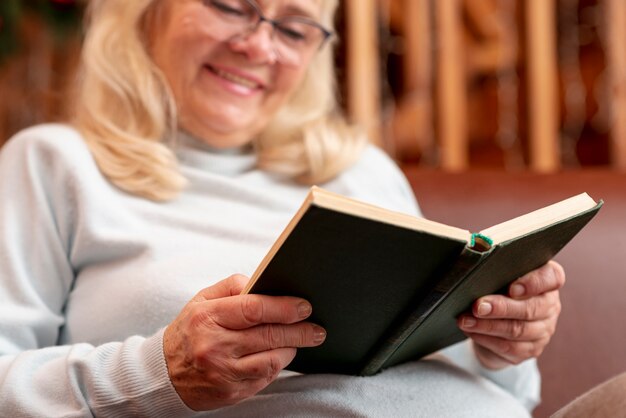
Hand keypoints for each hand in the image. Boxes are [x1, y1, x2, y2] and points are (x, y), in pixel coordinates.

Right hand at [163, 274, 325, 410]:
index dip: (284, 307)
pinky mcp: (230, 393)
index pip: (254, 309)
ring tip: (300, 341)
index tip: (304, 307)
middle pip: (268, 336)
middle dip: (299, 331)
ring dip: (291, 350)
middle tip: (316, 329)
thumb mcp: (203, 300)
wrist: (164, 373)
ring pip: (272, 360)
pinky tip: (281, 356)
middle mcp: (214, 346)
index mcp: (207, 318)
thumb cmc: (190, 330)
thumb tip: (264, 283)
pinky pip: (265, 378)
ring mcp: (222, 373)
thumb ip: (233, 286)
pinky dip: (277, 366)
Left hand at [457, 261, 564, 369]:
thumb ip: (490, 261)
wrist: (494, 321)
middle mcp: (549, 304)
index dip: (534, 282)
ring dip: (488, 325)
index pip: (552, 277)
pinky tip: (471, 331)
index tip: (511, 287)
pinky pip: (510, 347)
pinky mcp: (530, 349)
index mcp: (546, 279)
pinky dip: (487, 339)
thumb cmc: (493, 286)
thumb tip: (471, 247)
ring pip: (518, 330)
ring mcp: (543, 329)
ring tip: (465, 320)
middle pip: (532, 307)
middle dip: (501, 307)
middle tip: (477, 305)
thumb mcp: (494, 272)